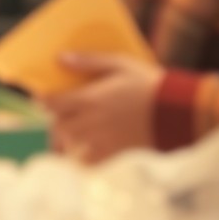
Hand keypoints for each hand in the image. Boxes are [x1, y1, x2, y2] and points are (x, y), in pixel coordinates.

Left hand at [42, 53, 164, 163]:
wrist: (176, 114)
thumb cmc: (149, 85)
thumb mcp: (120, 64)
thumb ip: (89, 61)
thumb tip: (61, 58)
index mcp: (88, 99)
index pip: (52, 104)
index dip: (44, 101)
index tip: (42, 100)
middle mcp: (89, 123)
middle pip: (58, 126)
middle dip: (57, 121)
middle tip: (61, 117)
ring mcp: (100, 141)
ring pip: (71, 144)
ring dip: (68, 138)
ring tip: (74, 132)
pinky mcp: (113, 156)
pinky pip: (88, 161)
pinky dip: (83, 156)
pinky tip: (88, 148)